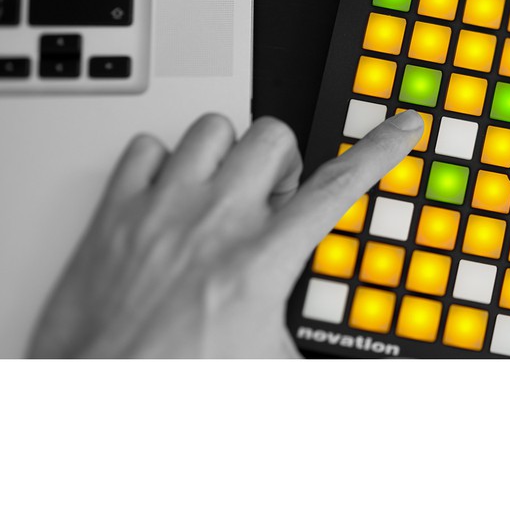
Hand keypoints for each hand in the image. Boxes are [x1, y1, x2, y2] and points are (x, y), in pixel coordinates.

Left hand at [27, 109, 423, 357]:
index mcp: (261, 262)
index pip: (338, 187)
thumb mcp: (274, 367)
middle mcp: (215, 222)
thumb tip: (357, 359)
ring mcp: (162, 208)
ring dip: (228, 155)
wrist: (95, 392)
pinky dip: (163, 162)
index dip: (379, 150)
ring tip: (224, 192)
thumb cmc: (175, 382)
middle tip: (276, 198)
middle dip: (285, 163)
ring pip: (214, 129)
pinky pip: (148, 147)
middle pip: (275, 140)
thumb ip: (319, 344)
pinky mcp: (115, 211)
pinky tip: (170, 194)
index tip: (402, 127)